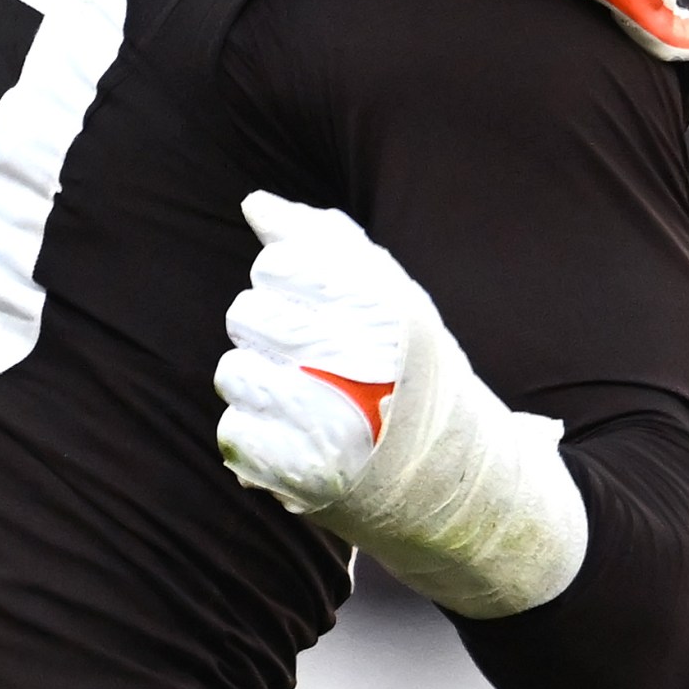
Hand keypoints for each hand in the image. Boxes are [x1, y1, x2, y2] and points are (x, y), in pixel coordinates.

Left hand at [214, 191, 587, 618]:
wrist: (456, 483)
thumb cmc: (413, 374)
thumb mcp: (392, 298)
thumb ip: (323, 242)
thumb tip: (255, 204)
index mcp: (386, 310)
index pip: (278, 266)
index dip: (281, 280)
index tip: (313, 304)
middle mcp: (363, 362)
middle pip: (246, 315)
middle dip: (265, 329)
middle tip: (305, 354)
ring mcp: (333, 425)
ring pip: (232, 372)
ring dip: (253, 382)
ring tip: (298, 394)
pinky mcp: (306, 478)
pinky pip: (233, 431)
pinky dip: (253, 433)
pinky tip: (290, 435)